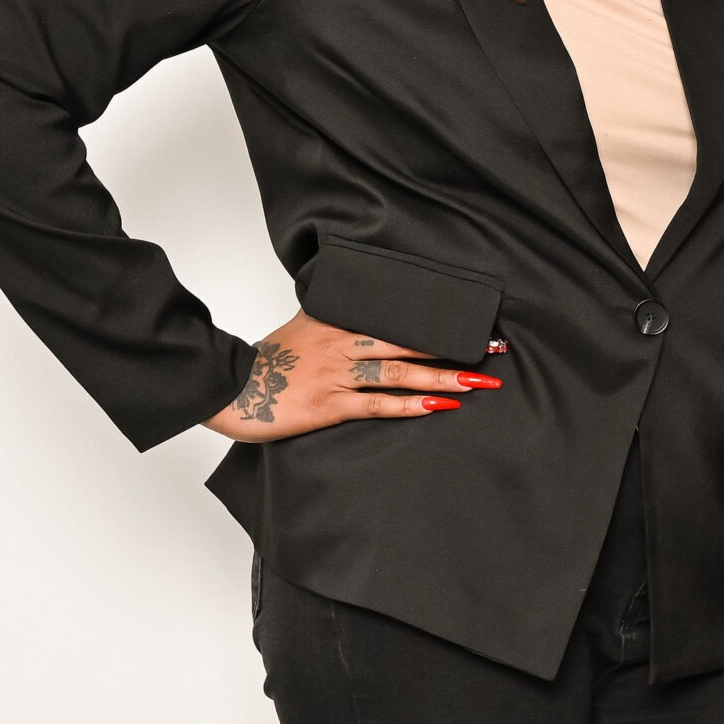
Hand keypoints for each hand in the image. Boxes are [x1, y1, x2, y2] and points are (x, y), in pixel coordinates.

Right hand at [200, 309, 501, 442]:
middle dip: (454, 347)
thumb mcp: (306, 326)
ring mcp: (337, 374)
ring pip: (400, 372)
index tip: (475, 322)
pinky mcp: (329, 404)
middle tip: (494, 351)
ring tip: (478, 382)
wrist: (229, 387)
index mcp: (340, 321)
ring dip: (443, 377)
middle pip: (410, 341)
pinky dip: (409, 404)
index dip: (439, 320)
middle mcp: (343, 343)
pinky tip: (437, 406)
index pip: (400, 317)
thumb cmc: (268, 361)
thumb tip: (370, 317)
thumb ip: (339, 321)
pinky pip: (377, 404)